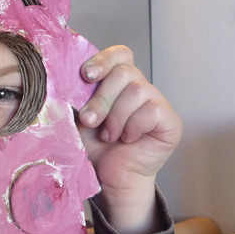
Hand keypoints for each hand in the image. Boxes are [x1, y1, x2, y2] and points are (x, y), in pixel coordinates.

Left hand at [77, 46, 182, 233]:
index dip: (104, 60)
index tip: (86, 76)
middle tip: (91, 120)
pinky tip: (128, 139)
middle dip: (102, 97)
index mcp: (118, 83)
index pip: (120, 54)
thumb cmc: (96, 148)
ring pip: (137, 90)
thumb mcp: (80, 116)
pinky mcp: (170, 122)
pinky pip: (153, 109)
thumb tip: (63, 76)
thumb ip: (78, 94)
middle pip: (125, 71)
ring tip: (109, 135)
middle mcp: (141, 88)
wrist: (109, 179)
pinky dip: (134, 125)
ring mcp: (158, 103)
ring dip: (116, 116)